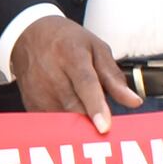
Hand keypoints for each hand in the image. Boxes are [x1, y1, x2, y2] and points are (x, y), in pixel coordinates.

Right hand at [13, 16, 141, 131]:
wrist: (28, 36)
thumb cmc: (67, 41)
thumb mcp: (96, 48)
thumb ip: (114, 77)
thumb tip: (134, 102)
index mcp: (71, 55)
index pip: (85, 84)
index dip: (96, 106)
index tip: (104, 127)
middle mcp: (51, 74)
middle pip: (74, 107)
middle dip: (92, 122)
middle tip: (108, 127)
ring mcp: (38, 91)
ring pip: (63, 119)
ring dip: (80, 125)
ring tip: (88, 116)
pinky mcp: (31, 104)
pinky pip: (53, 123)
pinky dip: (66, 125)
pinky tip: (73, 115)